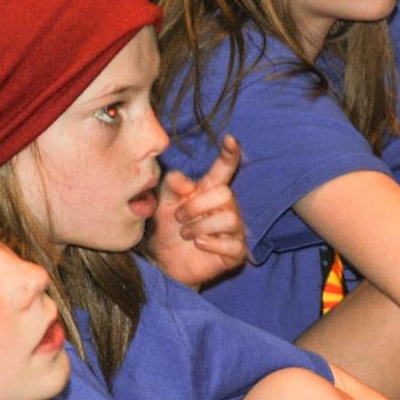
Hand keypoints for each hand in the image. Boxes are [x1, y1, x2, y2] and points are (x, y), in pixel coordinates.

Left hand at [147, 135, 247, 286]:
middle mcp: (226, 207)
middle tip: (180, 217)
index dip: (230, 154)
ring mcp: (233, 230)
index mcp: (210, 191)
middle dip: (198, 205)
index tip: (230, 139)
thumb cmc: (168, 226)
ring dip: (200, 226)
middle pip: (225, 194)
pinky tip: (198, 244)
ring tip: (185, 233)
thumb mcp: (164, 202)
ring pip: (229, 218)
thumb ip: (172, 186)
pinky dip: (212, 244)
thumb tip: (187, 183)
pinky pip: (233, 245)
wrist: (165, 260)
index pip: (225, 169)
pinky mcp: (235, 252)